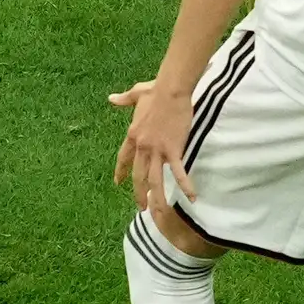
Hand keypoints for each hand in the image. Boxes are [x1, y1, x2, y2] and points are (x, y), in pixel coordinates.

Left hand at [107, 76, 197, 214]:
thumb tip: (111, 98)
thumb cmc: (156, 90)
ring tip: (158, 212)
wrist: (171, 90)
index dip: (121, 171)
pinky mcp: (173, 150)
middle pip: (138, 175)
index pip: (124, 158)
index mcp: (133, 135)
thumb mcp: (136, 95)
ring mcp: (157, 150)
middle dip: (139, 193)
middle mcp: (142, 146)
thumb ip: (123, 100)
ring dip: (157, 197)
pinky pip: (179, 173)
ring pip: (155, 180)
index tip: (118, 183)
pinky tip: (192, 198)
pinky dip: (186, 186)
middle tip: (141, 206)